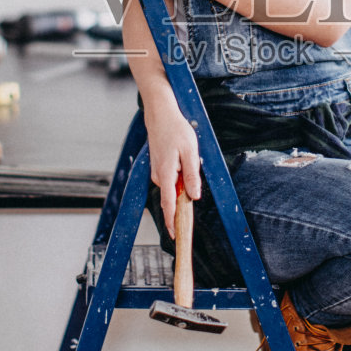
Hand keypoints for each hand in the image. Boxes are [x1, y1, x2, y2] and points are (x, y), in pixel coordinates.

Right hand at [145, 101, 201, 234]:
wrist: (160, 114)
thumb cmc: (176, 130)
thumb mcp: (190, 152)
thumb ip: (192, 175)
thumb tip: (194, 196)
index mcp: (166, 175)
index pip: (169, 204)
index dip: (172, 221)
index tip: (174, 236)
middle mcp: (158, 176)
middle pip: (173, 196)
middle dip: (183, 198)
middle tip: (191, 178)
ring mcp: (157, 172)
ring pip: (173, 186)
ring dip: (183, 182)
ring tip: (187, 156)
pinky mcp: (159, 167)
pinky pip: (171, 178)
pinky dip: (178, 176)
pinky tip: (182, 158)